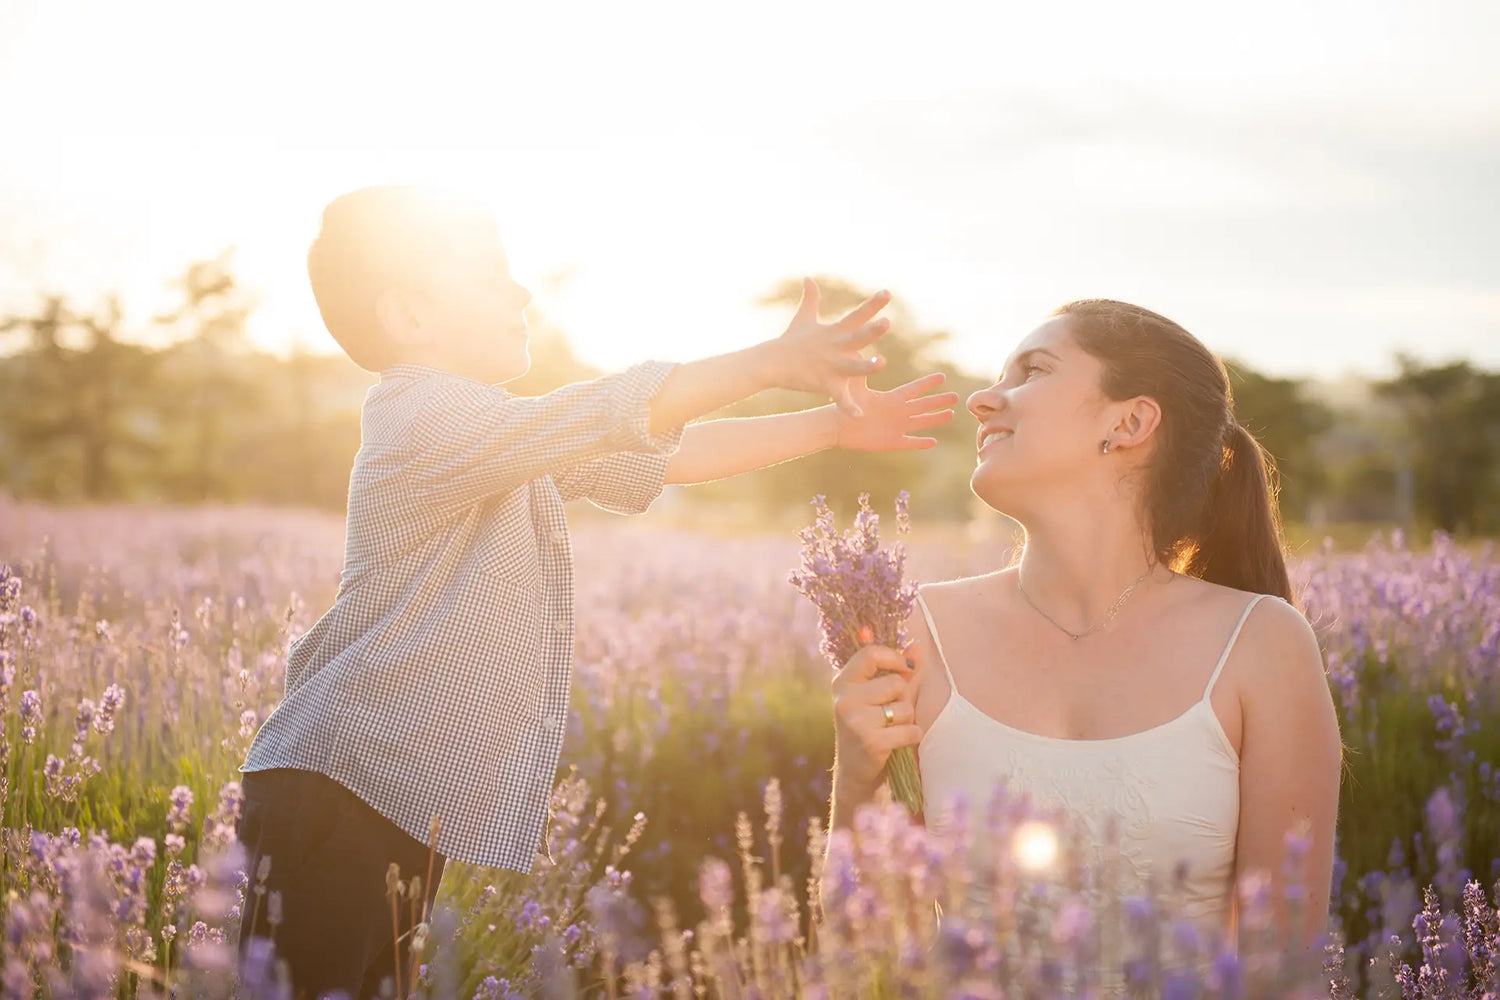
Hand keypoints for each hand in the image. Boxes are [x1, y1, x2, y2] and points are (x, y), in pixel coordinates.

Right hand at [765, 279, 891, 416]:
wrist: (771, 362)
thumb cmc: (790, 340)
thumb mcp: (803, 318)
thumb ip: (811, 299)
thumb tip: (808, 278)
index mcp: (835, 332)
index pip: (857, 315)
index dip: (873, 304)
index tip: (888, 293)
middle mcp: (836, 347)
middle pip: (857, 338)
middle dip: (871, 331)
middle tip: (886, 323)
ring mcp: (830, 366)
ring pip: (853, 367)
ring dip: (867, 366)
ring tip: (882, 363)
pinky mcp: (824, 383)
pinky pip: (839, 397)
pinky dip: (848, 407)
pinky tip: (860, 415)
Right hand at [831, 640, 922, 795]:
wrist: (855, 773)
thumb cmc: (870, 728)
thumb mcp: (880, 697)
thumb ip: (899, 671)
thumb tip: (917, 645)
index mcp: (843, 682)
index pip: (870, 654)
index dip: (894, 657)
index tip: (906, 668)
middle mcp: (844, 699)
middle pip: (896, 683)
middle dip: (903, 699)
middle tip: (890, 715)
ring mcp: (855, 720)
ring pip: (905, 707)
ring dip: (907, 720)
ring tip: (891, 730)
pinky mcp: (870, 741)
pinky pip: (909, 730)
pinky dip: (911, 737)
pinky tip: (897, 744)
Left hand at [835, 373, 958, 451]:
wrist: (836, 428)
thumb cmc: (843, 406)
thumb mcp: (854, 389)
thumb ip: (860, 374)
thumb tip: (860, 352)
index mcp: (891, 399)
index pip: (914, 389)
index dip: (928, 384)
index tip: (942, 377)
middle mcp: (896, 412)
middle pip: (923, 405)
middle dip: (939, 401)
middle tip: (956, 397)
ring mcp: (895, 427)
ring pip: (921, 422)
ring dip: (935, 419)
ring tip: (950, 414)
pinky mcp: (891, 442)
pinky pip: (910, 443)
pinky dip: (921, 443)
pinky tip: (933, 441)